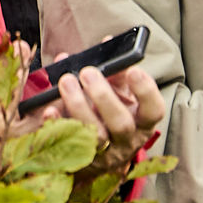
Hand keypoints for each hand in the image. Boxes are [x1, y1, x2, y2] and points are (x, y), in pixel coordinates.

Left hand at [48, 63, 166, 173]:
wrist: (101, 159)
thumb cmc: (113, 117)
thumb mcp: (122, 97)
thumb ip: (116, 73)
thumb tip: (106, 42)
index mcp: (143, 122)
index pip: (154, 109)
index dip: (146, 91)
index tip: (133, 70)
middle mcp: (127, 140)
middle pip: (121, 123)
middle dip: (104, 96)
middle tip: (87, 72)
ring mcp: (104, 154)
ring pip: (94, 135)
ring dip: (78, 106)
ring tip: (66, 81)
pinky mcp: (80, 160)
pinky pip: (66, 144)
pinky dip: (57, 125)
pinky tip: (49, 110)